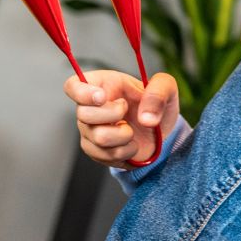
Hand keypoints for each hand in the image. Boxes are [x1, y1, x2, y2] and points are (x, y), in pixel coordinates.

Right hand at [64, 70, 178, 168]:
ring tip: (131, 130)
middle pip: (83, 114)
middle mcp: (89, 107)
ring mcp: (89, 130)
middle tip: (126, 110)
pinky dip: (125, 151)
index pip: (73, 86)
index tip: (102, 97)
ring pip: (97, 137)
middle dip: (113, 114)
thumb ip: (159, 92)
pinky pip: (105, 155)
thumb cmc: (156, 103)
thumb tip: (146, 118)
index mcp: (101, 84)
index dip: (82, 92)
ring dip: (123, 136)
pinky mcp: (95, 150)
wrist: (160, 130)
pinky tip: (130, 144)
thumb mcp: (167, 88)